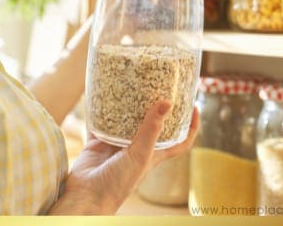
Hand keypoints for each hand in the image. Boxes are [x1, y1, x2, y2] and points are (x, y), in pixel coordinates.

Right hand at [49, 100, 198, 214]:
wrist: (87, 196)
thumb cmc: (118, 184)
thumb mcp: (140, 155)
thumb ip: (151, 129)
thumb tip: (167, 103)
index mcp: (154, 155)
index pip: (180, 141)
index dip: (191, 126)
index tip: (194, 107)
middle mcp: (138, 148)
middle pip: (154, 125)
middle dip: (158, 108)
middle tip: (160, 87)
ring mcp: (118, 145)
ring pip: (127, 121)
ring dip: (129, 106)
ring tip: (132, 86)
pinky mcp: (99, 143)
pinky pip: (101, 123)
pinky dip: (100, 111)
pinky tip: (101, 97)